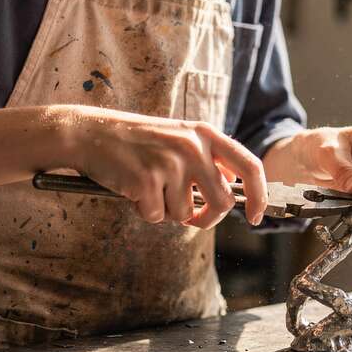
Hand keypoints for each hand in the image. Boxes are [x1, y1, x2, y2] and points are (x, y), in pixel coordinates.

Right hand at [67, 106, 267, 227]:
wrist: (92, 133)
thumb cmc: (136, 142)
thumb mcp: (178, 138)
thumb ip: (207, 159)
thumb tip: (232, 190)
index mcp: (204, 134)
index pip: (249, 166)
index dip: (259, 195)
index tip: (256, 216)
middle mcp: (192, 147)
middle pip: (222, 202)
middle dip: (208, 218)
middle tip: (192, 217)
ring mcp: (170, 163)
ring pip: (185, 214)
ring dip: (167, 211)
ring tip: (149, 188)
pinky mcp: (147, 181)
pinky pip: (157, 217)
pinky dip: (145, 211)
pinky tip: (133, 190)